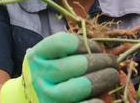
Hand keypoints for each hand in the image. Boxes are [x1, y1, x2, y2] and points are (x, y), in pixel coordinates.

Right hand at [0, 32, 119, 102]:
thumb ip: (68, 50)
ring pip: (81, 86)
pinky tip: (102, 98)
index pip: (65, 43)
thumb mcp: (47, 56)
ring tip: (112, 76)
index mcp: (37, 56)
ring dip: (104, 79)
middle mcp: (40, 75)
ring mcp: (47, 96)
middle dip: (102, 61)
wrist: (26, 98)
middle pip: (78, 65)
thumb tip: (100, 51)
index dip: (86, 43)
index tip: (96, 48)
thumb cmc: (45, 72)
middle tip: (113, 62)